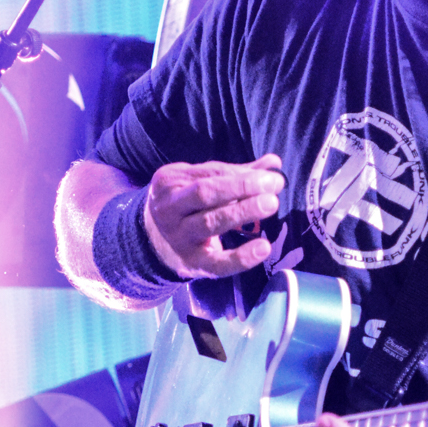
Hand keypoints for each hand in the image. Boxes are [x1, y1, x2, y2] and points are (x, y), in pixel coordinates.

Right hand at [143, 154, 285, 278]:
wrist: (153, 243)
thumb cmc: (186, 205)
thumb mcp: (199, 183)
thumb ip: (235, 174)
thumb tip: (274, 163)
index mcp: (170, 180)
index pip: (210, 173)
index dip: (242, 174)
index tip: (272, 175)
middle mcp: (169, 208)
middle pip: (205, 194)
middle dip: (240, 187)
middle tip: (273, 184)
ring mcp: (178, 237)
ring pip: (210, 222)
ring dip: (242, 212)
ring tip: (271, 204)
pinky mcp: (191, 263)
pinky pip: (217, 263)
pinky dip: (241, 257)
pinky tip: (264, 247)